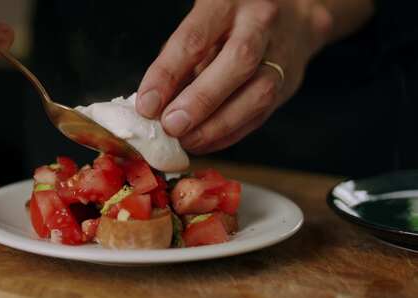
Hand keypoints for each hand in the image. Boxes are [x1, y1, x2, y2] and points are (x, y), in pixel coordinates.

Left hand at [136, 0, 332, 153]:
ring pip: (257, 95)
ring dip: (217, 126)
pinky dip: (229, 134)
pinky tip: (205, 142)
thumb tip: (153, 104)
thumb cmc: (233, 20)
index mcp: (228, 2)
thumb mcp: (201, 23)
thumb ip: (178, 59)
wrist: (293, 16)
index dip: (168, 75)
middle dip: (200, 101)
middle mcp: (260, 24)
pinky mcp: (288, 85)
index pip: (195, 39)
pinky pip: (260, 116)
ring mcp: (281, 55)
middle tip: (171, 126)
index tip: (147, 105)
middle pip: (238, 63)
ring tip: (187, 141)